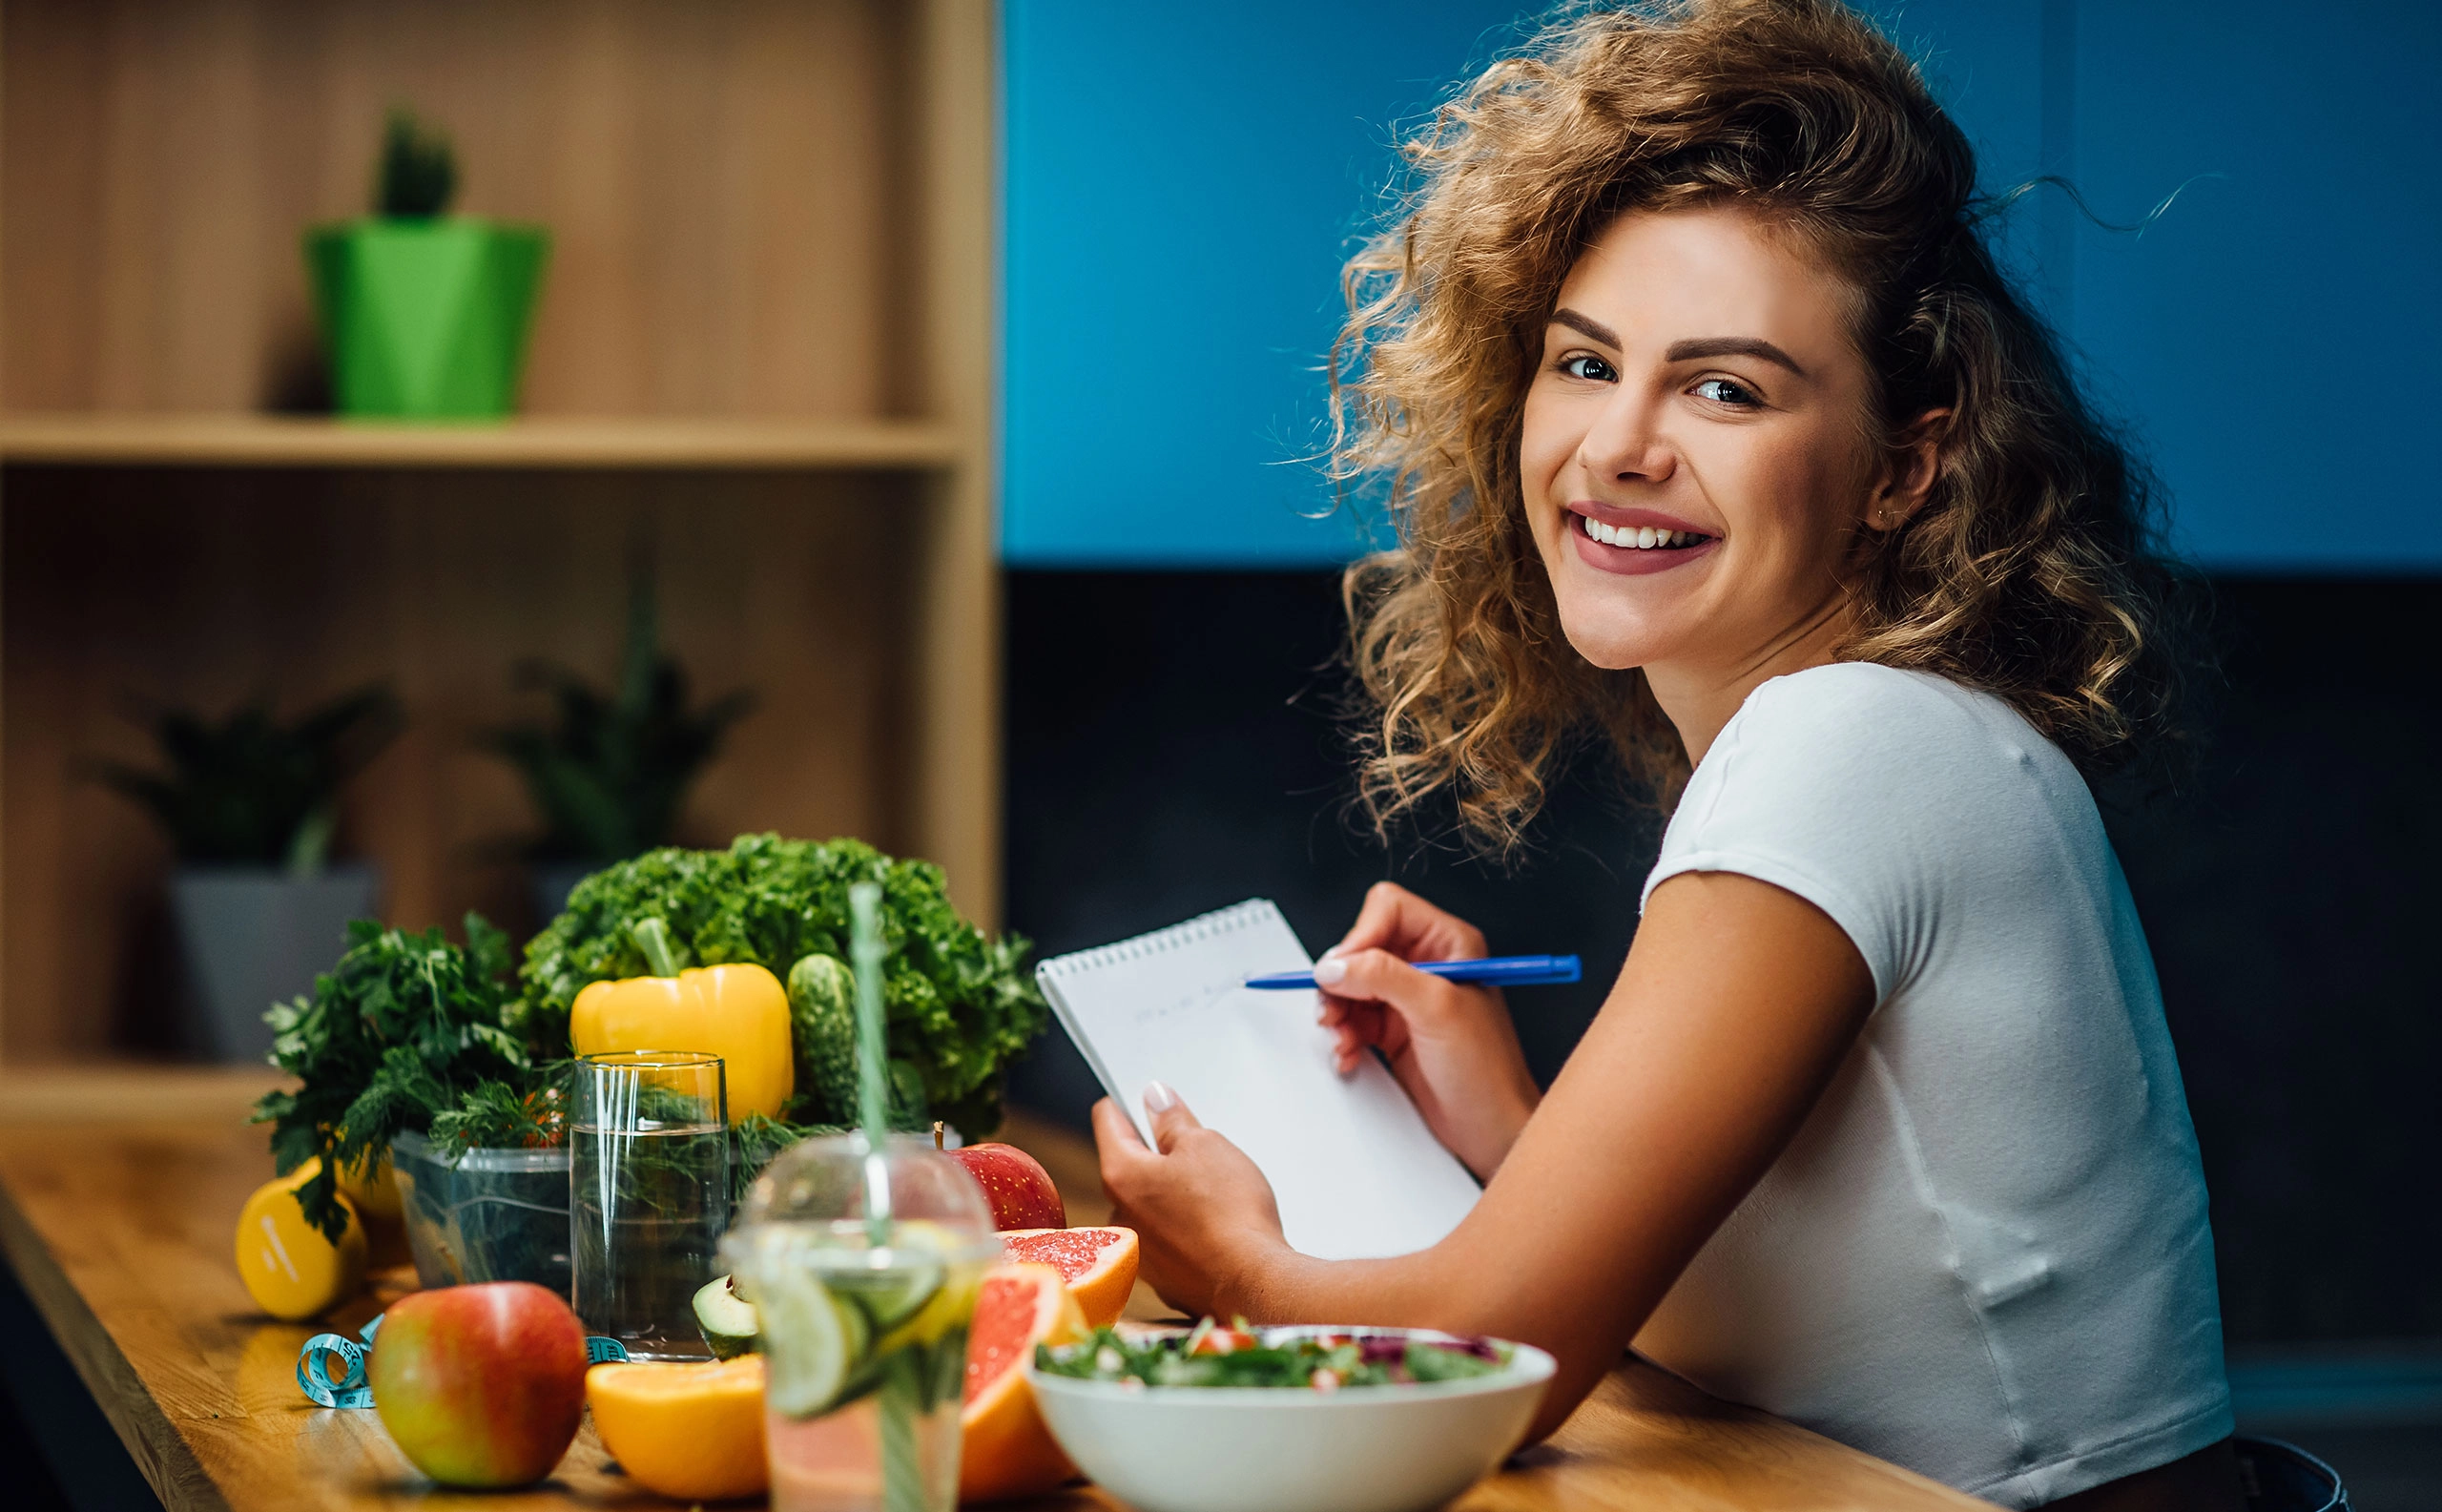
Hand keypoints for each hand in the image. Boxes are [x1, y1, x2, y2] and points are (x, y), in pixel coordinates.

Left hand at [1094, 1086, 1288, 1318]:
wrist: (1253, 1282)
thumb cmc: (1229, 1211)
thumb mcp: (1205, 1146)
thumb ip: (1173, 1121)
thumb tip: (1155, 1100)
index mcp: (1121, 1175)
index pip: (1108, 1122)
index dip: (1126, 1102)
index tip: (1145, 1097)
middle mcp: (1118, 1216)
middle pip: (1129, 1166)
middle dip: (1156, 1152)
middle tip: (1195, 1144)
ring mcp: (1138, 1251)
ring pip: (1149, 1204)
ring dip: (1170, 1192)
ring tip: (1213, 1190)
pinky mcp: (1163, 1276)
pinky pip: (1166, 1237)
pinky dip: (1183, 1225)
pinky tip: (1215, 1224)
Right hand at [1315, 882, 1541, 1176]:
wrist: (1490, 1129)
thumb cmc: (1487, 1071)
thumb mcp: (1436, 1011)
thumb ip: (1384, 977)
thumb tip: (1337, 964)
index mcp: (1449, 944)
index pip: (1389, 910)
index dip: (1360, 936)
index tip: (1344, 969)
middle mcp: (1428, 965)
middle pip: (1362, 948)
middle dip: (1343, 980)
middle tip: (1333, 1008)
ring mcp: (1409, 998)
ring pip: (1351, 985)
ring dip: (1338, 1012)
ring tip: (1342, 1037)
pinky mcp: (1395, 1030)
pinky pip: (1353, 1019)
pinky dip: (1344, 1036)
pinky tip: (1350, 1054)